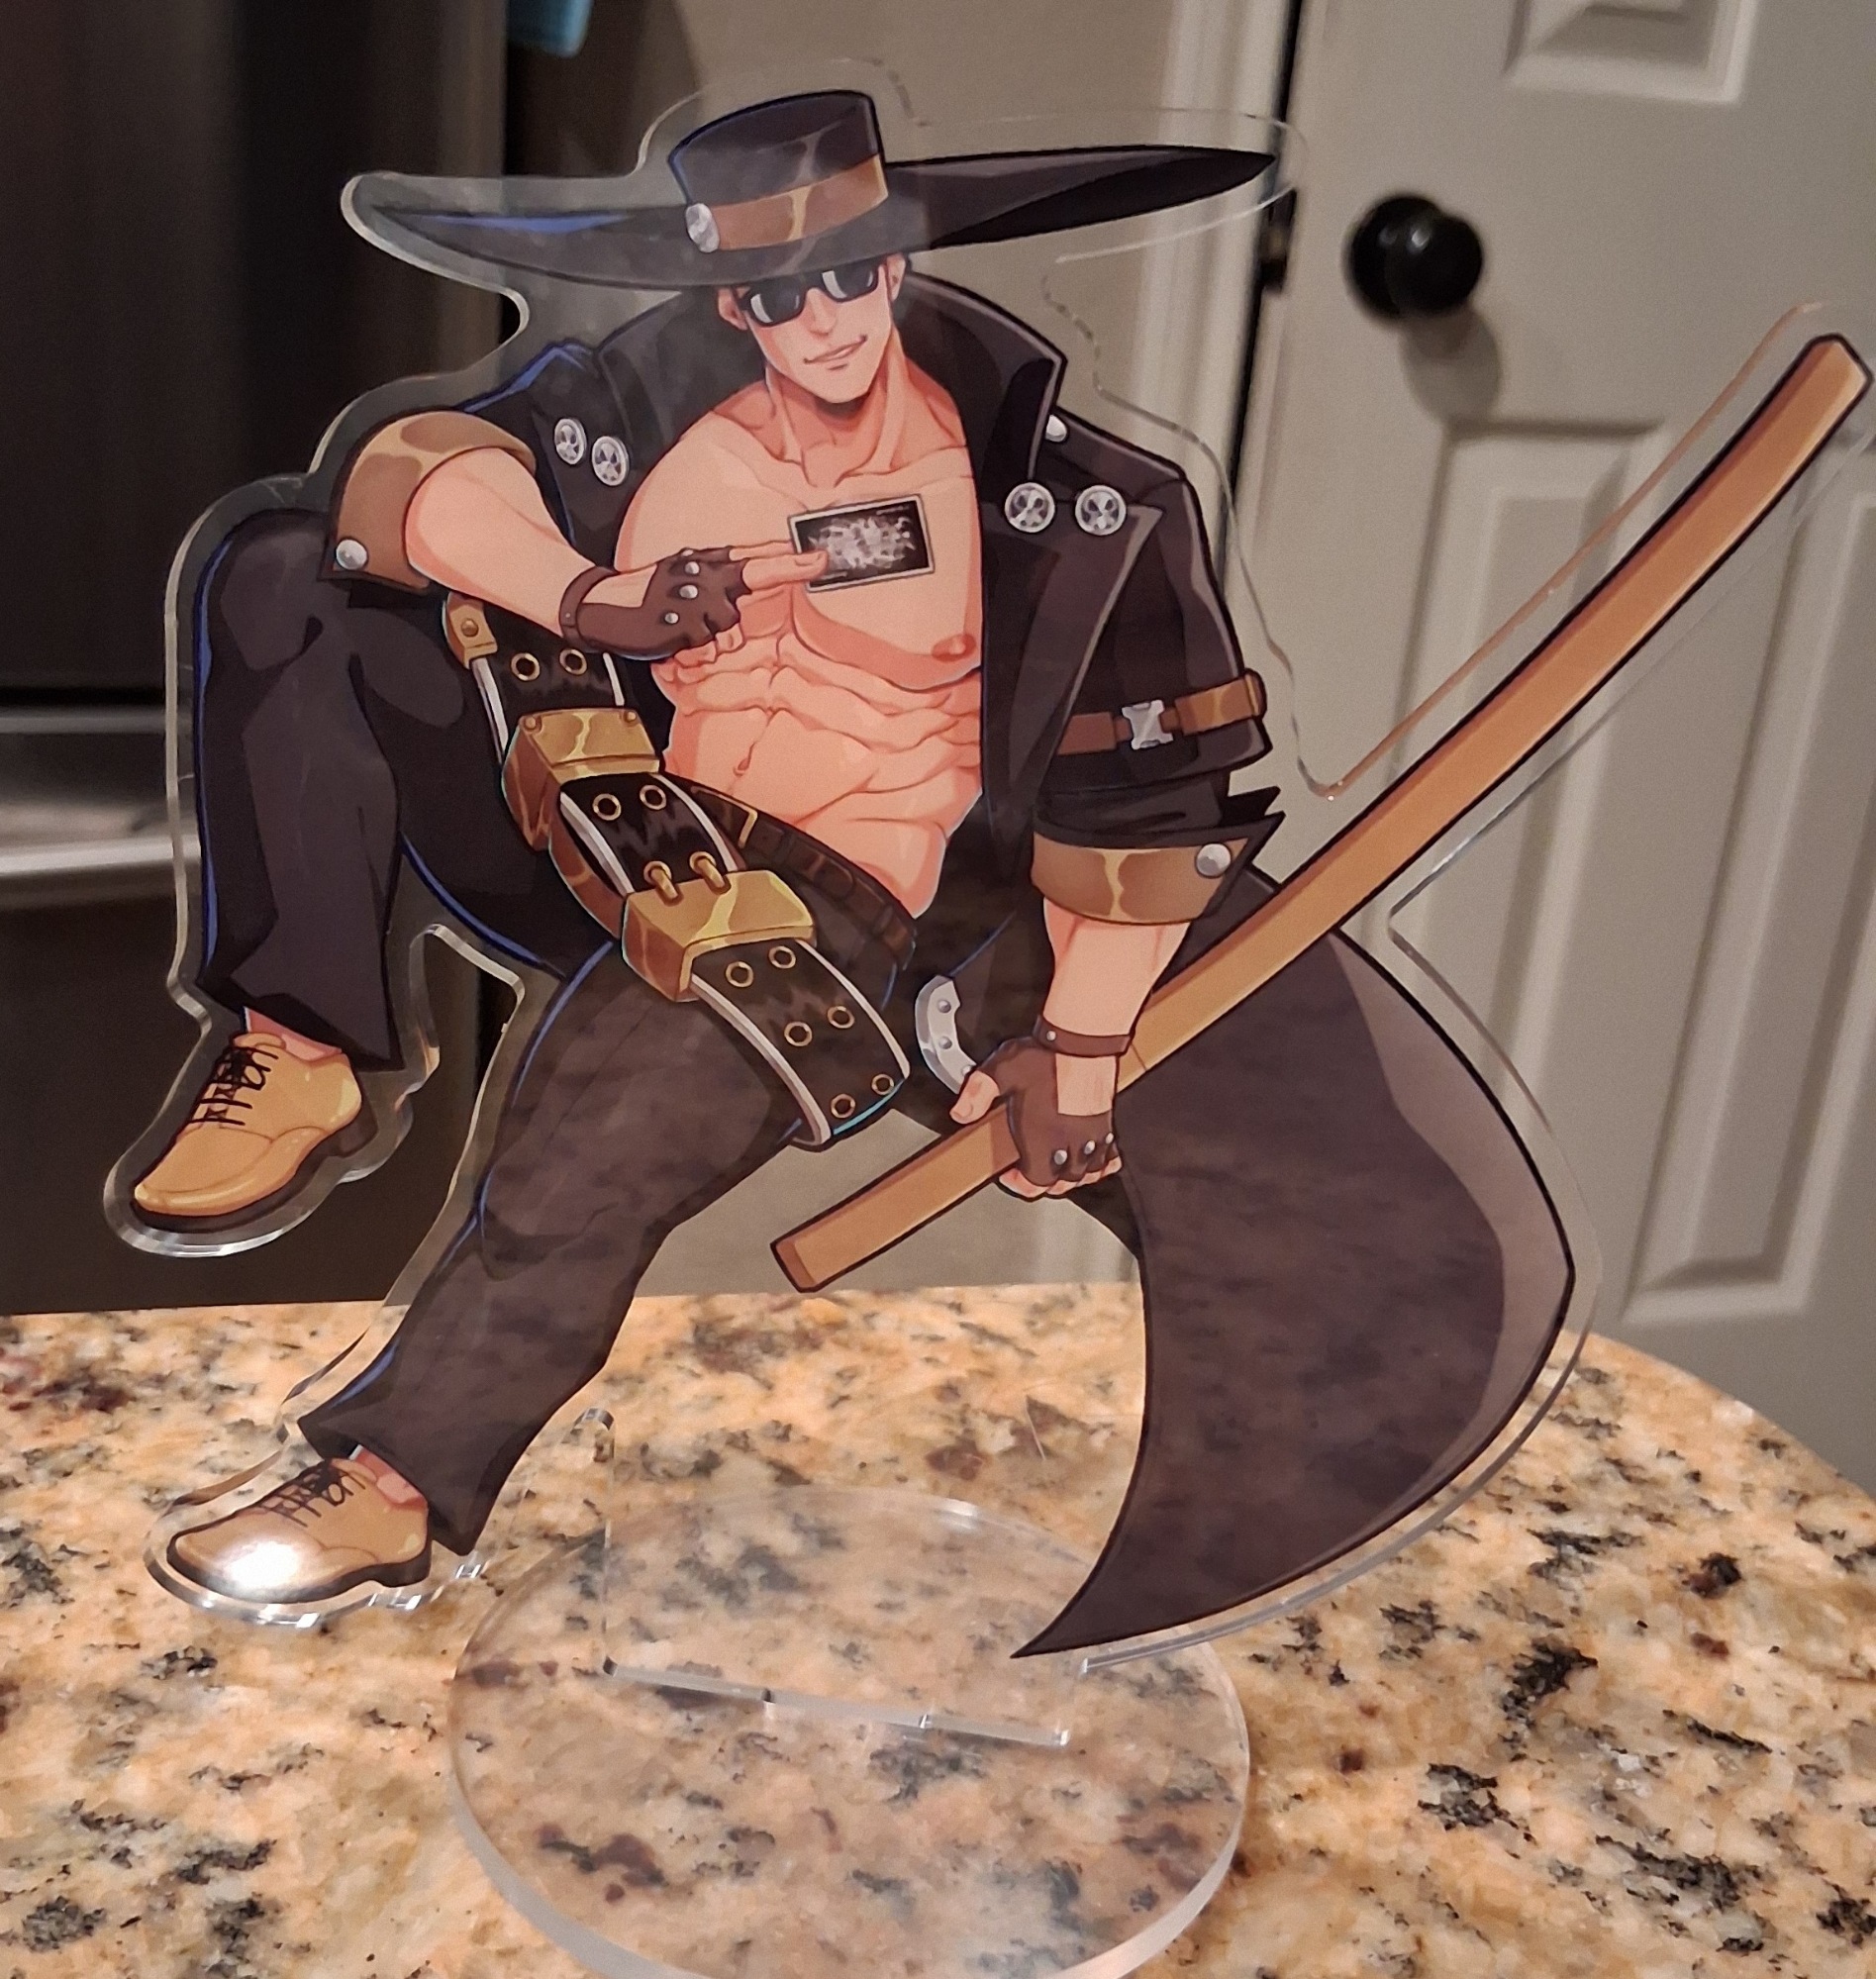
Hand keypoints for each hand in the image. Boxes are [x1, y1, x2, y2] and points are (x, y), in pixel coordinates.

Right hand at [569, 542, 825, 658]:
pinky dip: (691, 650)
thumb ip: (718, 588)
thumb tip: (750, 592)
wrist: (601, 605)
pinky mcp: (680, 623)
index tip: (820, 557)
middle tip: (798, 569)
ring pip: (727, 626)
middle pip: (752, 576)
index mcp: (704, 563)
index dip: (789, 559)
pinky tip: (671, 637)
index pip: (753, 557)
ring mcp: (692, 598)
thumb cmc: (646, 596)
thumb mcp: (683, 582)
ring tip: (679, 628)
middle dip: (778, 575)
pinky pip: (704, 646)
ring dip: (709, 637)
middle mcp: (702, 575)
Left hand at [951, 1038, 1121, 1197]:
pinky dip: (1101, 1163)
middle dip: (1046, 1181)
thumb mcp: (1000, 1072)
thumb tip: (961, 1112)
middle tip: (1032, 1168)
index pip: (1036, 1183)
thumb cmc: (1047, 1056)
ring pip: (1087, 1173)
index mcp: (1042, 1139)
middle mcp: (1069, 1142)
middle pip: (1063, 1183)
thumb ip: (977, 1094)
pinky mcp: (1106, 1123)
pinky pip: (1110, 1156)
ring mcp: (1091, 1135)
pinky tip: (1092, 1157)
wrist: (1083, 1040)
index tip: (1011, 1175)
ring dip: (1072, 1175)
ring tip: (1058, 1167)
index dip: (1021, 1185)